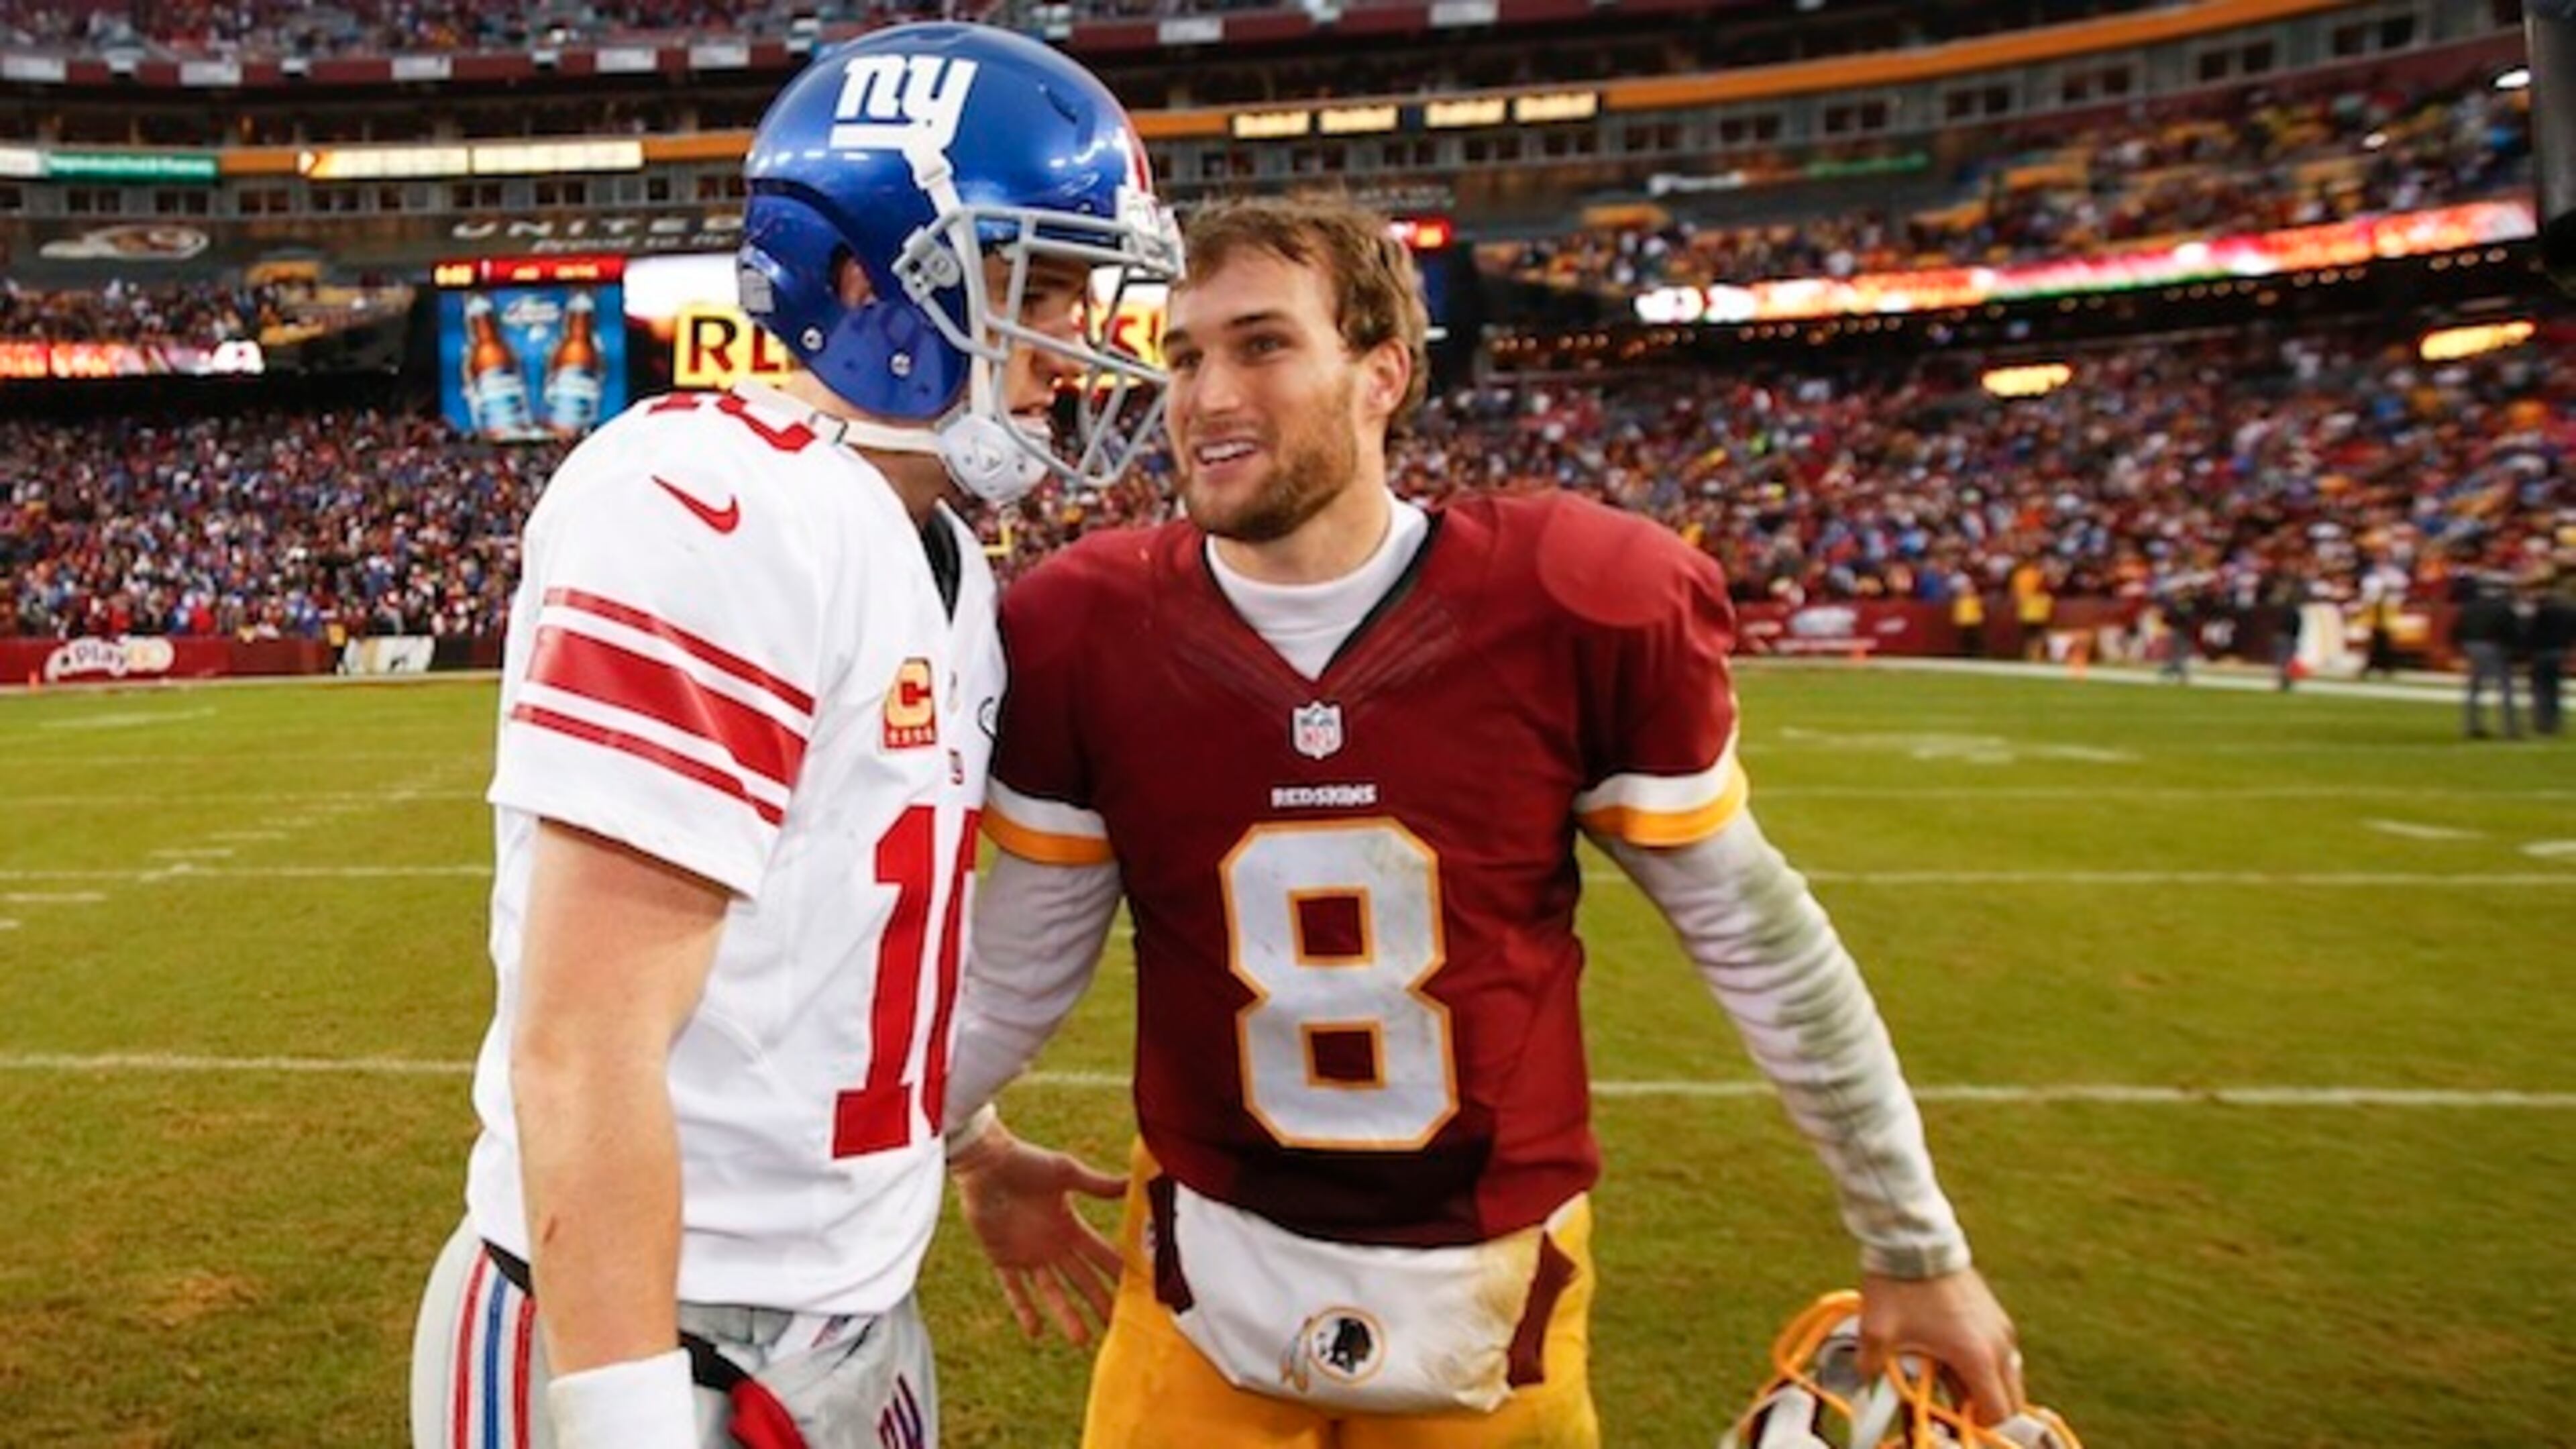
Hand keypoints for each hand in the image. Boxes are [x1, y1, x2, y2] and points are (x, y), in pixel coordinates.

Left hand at [951, 1124, 1126, 1344]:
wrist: (985, 1162)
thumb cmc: (1026, 1161)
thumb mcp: (1066, 1172)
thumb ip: (1097, 1184)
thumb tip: (1132, 1183)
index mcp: (1071, 1227)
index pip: (1101, 1256)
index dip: (1118, 1273)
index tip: (1139, 1292)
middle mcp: (1053, 1246)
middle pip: (1081, 1281)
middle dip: (1099, 1303)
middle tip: (1117, 1328)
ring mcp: (1028, 1255)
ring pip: (1052, 1292)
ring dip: (1066, 1314)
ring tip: (1082, 1340)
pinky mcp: (1002, 1258)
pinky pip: (1014, 1289)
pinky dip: (1024, 1309)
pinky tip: (1036, 1331)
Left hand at [1857, 1268, 2021, 1424]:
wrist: (1913, 1239)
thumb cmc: (1898, 1285)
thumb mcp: (1876, 1331)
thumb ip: (1871, 1366)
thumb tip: (1866, 1380)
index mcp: (1977, 1356)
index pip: (1998, 1414)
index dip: (1977, 1428)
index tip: (1952, 1426)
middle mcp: (1999, 1345)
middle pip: (2011, 1401)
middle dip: (1984, 1413)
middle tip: (1950, 1409)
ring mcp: (2001, 1327)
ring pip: (2007, 1377)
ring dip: (1983, 1388)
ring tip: (1944, 1381)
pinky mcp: (1996, 1314)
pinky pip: (2000, 1354)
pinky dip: (1983, 1365)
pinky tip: (1949, 1357)